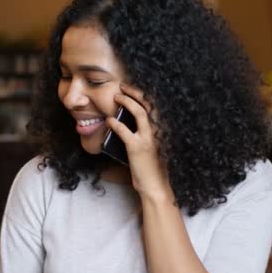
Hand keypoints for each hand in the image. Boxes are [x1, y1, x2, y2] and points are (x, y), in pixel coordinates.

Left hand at [105, 83, 173, 200]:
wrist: (155, 186)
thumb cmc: (150, 167)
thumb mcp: (150, 146)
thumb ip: (142, 133)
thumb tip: (125, 120)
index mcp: (162, 130)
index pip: (154, 106)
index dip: (142, 95)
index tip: (131, 89)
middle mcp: (158, 131)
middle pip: (148, 104)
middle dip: (135, 92)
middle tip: (122, 86)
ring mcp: (149, 139)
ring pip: (139, 112)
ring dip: (127, 102)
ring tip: (116, 97)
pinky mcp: (138, 148)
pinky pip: (125, 131)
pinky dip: (115, 123)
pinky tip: (109, 120)